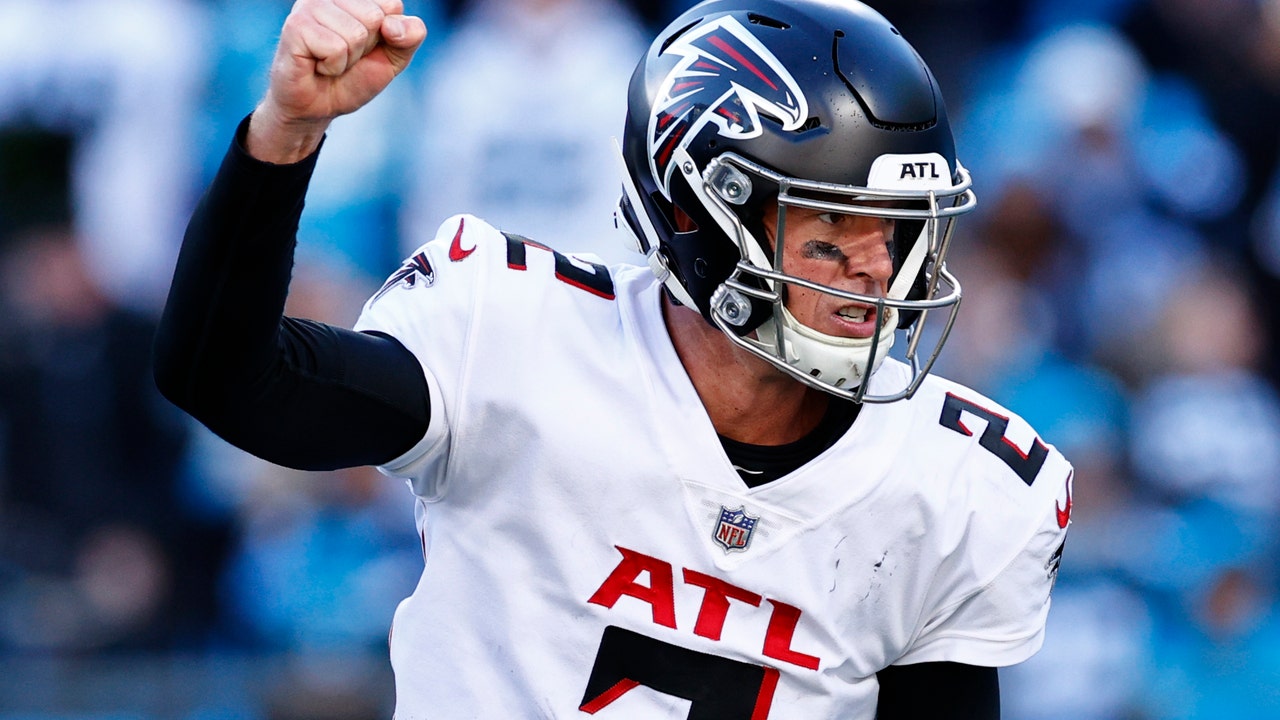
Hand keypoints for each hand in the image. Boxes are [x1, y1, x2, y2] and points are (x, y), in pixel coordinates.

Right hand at [247, 0, 426, 162]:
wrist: (319, 107)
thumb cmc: (353, 78)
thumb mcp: (393, 57)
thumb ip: (410, 36)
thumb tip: (392, 25)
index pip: (393, 4)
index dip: (387, 36)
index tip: (365, 47)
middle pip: (375, 17)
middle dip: (365, 47)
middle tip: (344, 56)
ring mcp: (310, 6)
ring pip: (356, 33)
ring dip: (347, 59)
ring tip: (329, 61)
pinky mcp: (296, 26)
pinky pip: (336, 48)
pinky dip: (333, 66)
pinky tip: (317, 65)